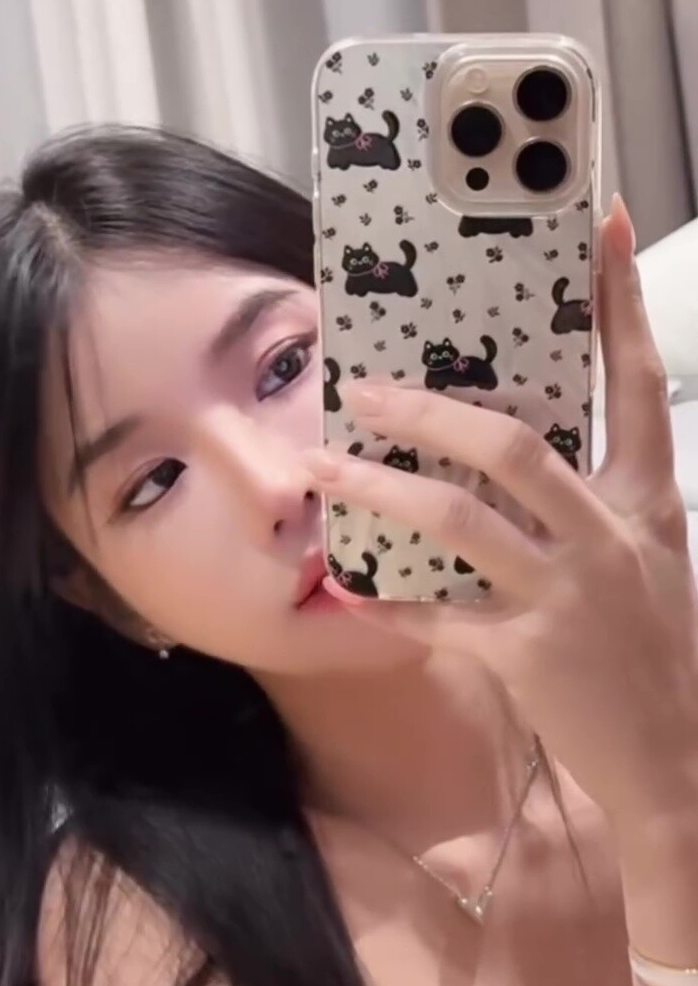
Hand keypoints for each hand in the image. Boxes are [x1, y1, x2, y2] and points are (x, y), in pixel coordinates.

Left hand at [306, 196, 697, 831]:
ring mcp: (568, 594)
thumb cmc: (661, 651)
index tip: (605, 223)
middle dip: (431, 411)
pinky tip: (347, 589)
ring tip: (323, 465)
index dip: (620, 299)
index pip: (635, 379)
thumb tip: (523, 454)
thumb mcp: (651, 558)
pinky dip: (389, 602)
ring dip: (382, 488)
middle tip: (364, 387)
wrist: (683, 763)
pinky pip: (439, 616)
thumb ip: (598, 502)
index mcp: (648, 499)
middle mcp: (609, 534)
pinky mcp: (527, 654)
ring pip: (461, 519)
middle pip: (515, 444)